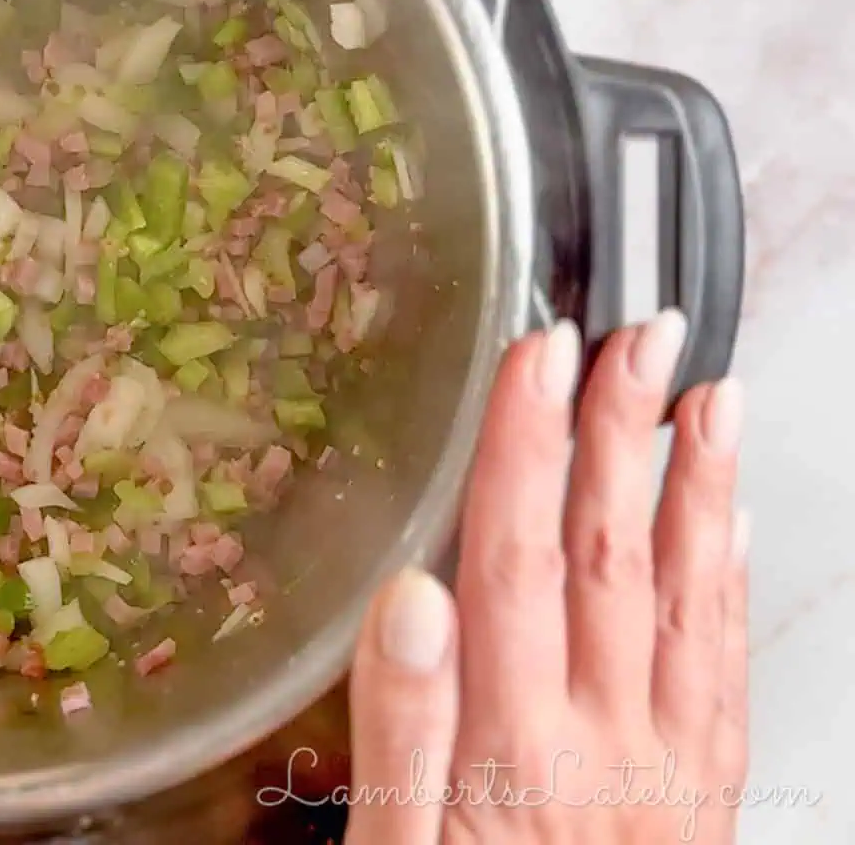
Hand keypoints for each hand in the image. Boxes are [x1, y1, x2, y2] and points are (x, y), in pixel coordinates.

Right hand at [346, 313, 747, 843]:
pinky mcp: (700, 798)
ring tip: (706, 395)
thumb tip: (411, 598)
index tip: (538, 354)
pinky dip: (728, 586)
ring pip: (685, 601)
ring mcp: (667, 770)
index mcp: (517, 749)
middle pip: (613, 559)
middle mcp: (606, 743)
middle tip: (638, 334)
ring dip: (696, 488)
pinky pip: (724, 675)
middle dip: (621, 434)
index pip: (522, 562)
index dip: (530, 448)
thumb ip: (403, 733)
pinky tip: (726, 530)